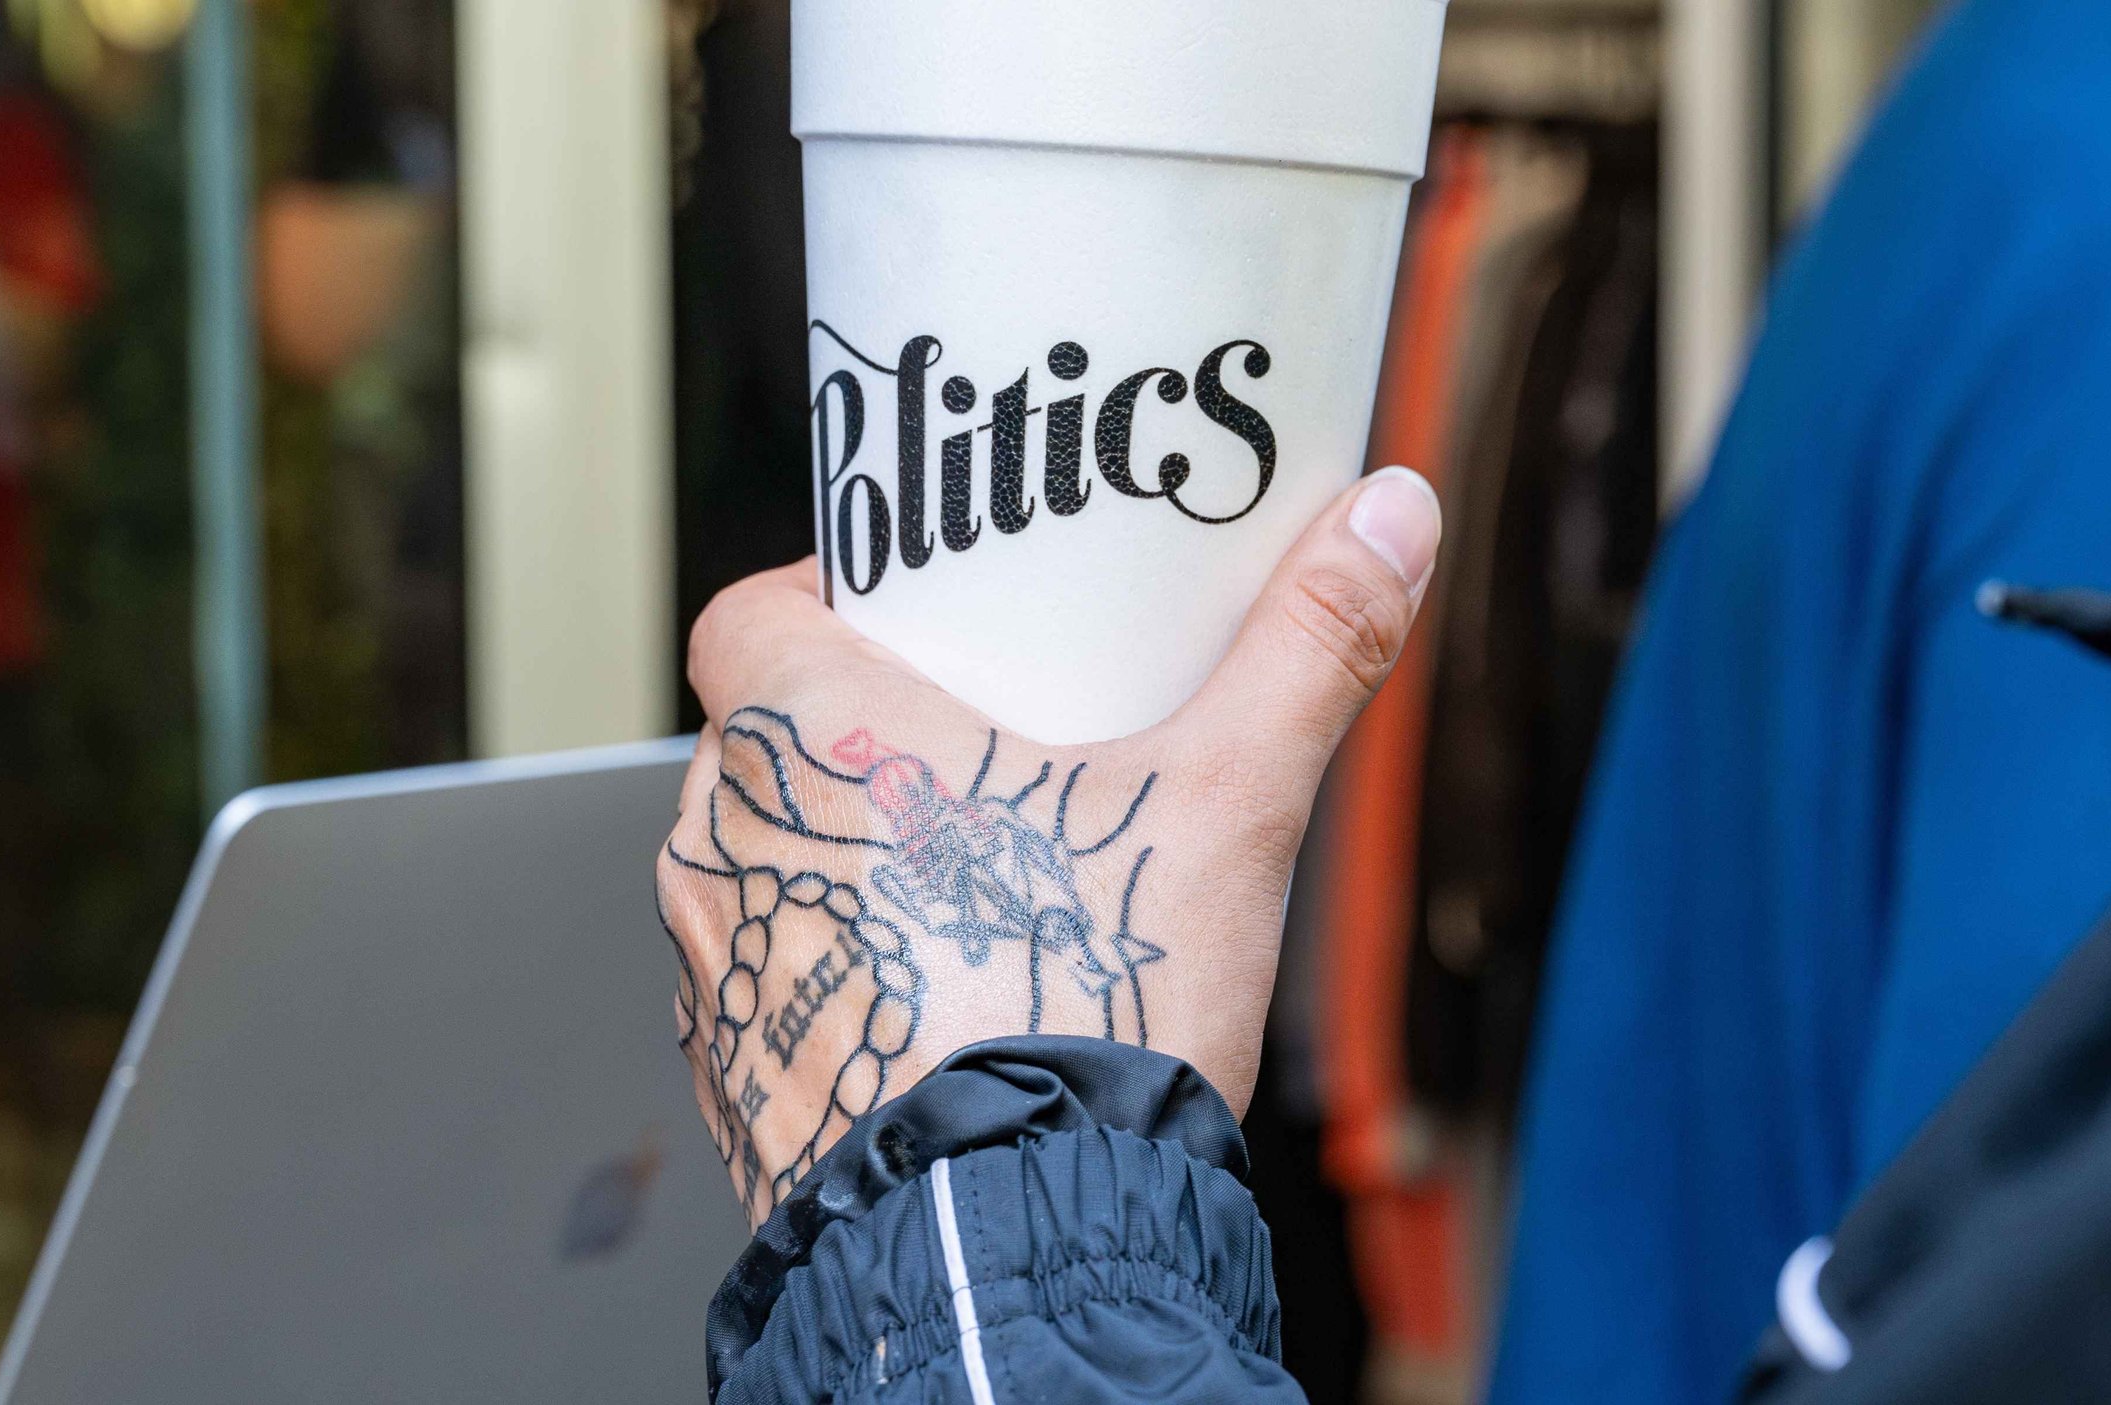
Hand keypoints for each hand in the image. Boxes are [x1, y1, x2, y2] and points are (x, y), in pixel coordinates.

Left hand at [656, 468, 1442, 1223]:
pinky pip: (780, 989)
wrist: (1015, 1239)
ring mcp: (723, 971)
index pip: (748, 613)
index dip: (822, 604)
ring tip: (979, 884)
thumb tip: (1387, 523)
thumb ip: (1306, 649)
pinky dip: (848, 978)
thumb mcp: (1224, 804)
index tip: (918, 625)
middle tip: (989, 751)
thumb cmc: (1084, 1012)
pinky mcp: (739, 1078)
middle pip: (777, 745)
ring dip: (852, 865)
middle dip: (870, 743)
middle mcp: (732, 848)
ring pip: (777, 870)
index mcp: (806, 739)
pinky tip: (947, 1000)